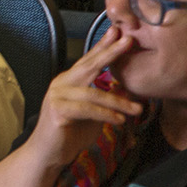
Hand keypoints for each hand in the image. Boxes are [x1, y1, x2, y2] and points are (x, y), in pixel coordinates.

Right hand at [25, 26, 141, 169]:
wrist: (48, 155)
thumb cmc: (70, 133)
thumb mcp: (93, 113)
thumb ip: (105, 100)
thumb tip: (129, 92)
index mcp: (69, 81)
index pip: (88, 60)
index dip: (103, 45)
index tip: (118, 32)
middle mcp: (61, 84)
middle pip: (89, 66)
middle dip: (110, 53)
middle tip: (128, 41)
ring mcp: (57, 96)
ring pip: (93, 93)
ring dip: (118, 102)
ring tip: (137, 109)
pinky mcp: (58, 111)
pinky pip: (87, 109)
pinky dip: (106, 114)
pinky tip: (119, 120)